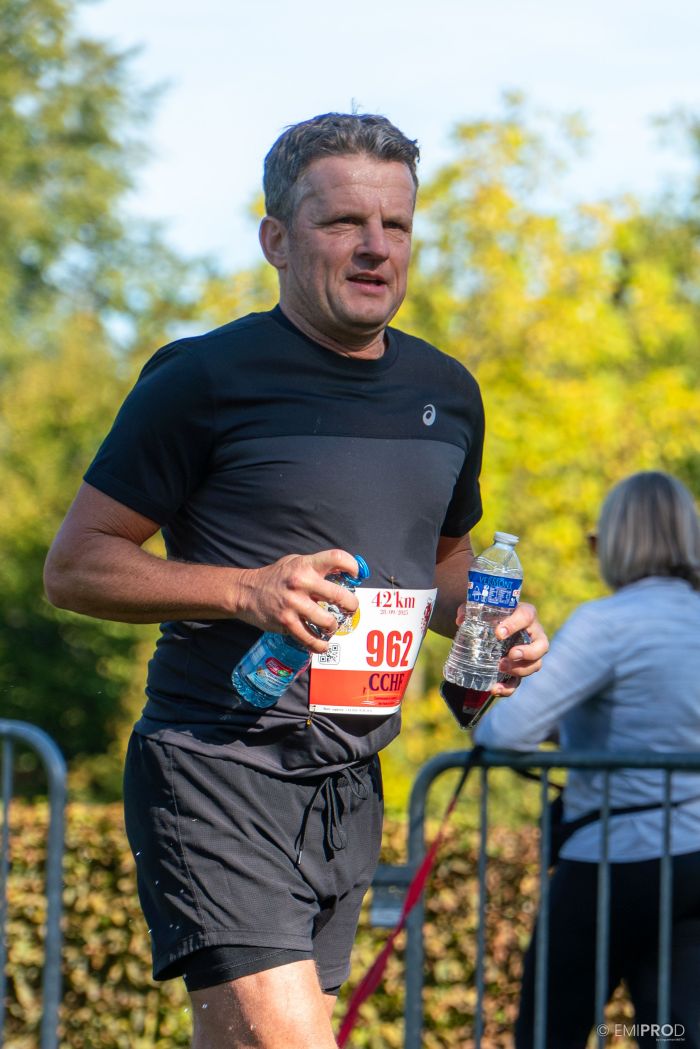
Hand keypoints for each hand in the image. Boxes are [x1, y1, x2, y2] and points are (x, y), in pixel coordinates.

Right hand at [232, 549, 361, 652]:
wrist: (246, 592)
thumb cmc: (276, 577)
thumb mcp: (296, 562)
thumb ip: (317, 566)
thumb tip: (344, 573)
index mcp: (305, 565)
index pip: (337, 558)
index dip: (353, 566)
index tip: (357, 575)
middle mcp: (301, 583)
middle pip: (340, 595)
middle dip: (351, 605)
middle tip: (351, 609)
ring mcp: (294, 604)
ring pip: (328, 621)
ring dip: (334, 626)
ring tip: (331, 625)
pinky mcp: (287, 622)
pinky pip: (310, 639)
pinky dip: (319, 645)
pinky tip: (322, 644)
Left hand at [455, 599, 548, 696]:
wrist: (490, 624)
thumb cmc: (490, 612)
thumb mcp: (480, 608)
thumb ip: (468, 610)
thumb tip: (460, 621)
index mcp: (525, 614)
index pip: (526, 616)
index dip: (515, 625)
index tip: (498, 633)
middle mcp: (533, 634)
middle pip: (542, 645)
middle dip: (528, 653)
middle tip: (510, 655)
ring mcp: (529, 653)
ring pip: (536, 665)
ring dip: (519, 670)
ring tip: (500, 668)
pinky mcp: (519, 668)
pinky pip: (519, 681)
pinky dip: (509, 688)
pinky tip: (495, 688)